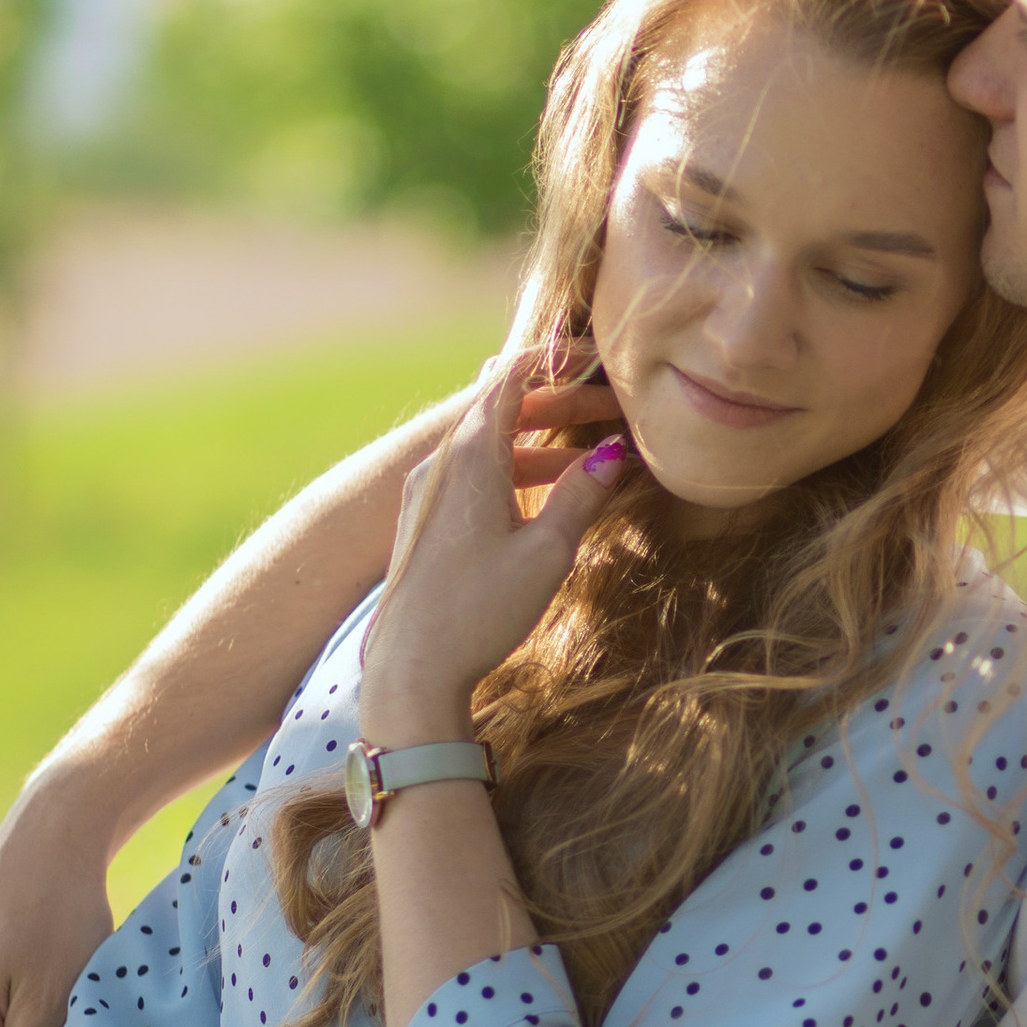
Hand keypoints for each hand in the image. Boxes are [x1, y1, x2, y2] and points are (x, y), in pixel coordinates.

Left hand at [360, 355, 633, 735]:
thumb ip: (581, 495)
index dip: (553, 360)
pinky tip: (546, 496)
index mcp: (470, 457)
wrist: (411, 667)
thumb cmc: (481, 609)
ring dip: (541, 443)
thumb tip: (615, 453)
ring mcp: (426, 492)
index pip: (508, 377)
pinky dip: (513, 469)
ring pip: (488, 444)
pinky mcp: (422, 520)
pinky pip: (472, 473)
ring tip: (593, 459)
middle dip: (559, 404)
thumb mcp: (546, 552)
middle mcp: (441, 463)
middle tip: (613, 413)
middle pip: (501, 407)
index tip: (595, 358)